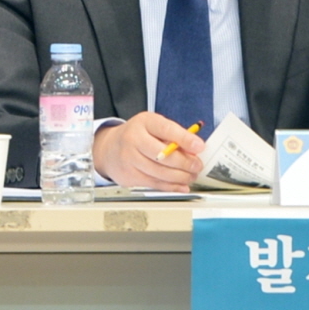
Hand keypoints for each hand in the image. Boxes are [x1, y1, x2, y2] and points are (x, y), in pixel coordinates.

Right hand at [90, 111, 204, 190]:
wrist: (109, 149)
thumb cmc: (137, 136)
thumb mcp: (153, 127)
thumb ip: (173, 136)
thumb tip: (194, 151)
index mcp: (143, 123)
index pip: (166, 130)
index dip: (184, 139)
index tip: (199, 147)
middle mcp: (133, 139)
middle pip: (163, 155)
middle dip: (185, 163)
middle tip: (197, 165)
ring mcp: (128, 159)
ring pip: (160, 173)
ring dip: (181, 177)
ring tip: (191, 176)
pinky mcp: (128, 176)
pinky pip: (155, 184)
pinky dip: (171, 187)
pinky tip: (181, 185)